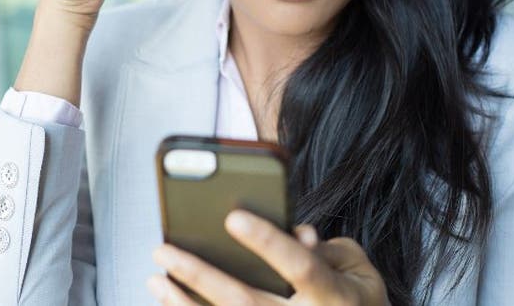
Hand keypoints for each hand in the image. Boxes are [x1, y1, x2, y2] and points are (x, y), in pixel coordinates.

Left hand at [148, 209, 389, 305]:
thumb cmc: (356, 297)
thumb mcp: (357, 268)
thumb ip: (326, 248)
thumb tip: (297, 233)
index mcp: (333, 296)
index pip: (299, 266)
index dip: (268, 242)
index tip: (233, 217)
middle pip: (246, 301)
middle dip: (200, 274)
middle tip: (164, 250)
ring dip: (185, 303)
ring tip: (156, 278)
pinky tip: (170, 301)